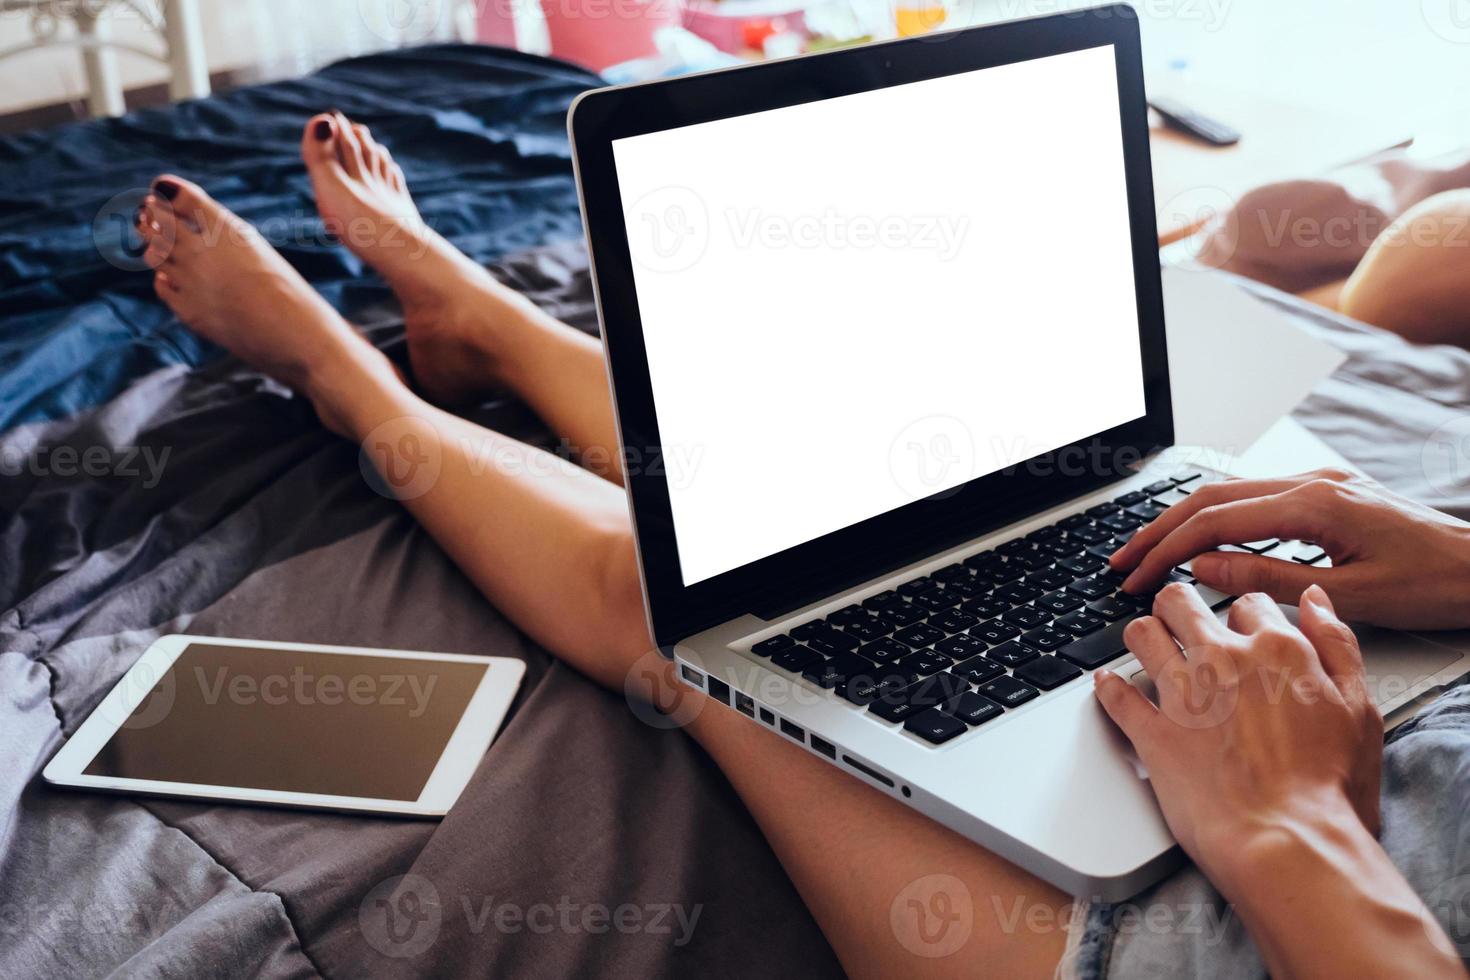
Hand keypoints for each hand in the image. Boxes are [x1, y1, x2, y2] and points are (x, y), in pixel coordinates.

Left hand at [1094, 583, 1383, 885]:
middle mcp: (1225, 661)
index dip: (1242, 616)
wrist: (1290, 841)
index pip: (1247, 605)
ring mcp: (1183, 695)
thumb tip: (1315, 600)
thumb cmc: (1330, 789)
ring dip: (1141, 637)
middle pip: (1182, 604)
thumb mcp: (1360, 707)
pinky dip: (1108, 688)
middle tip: (1178, 623)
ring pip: (1142, 635)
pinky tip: (1109, 686)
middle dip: (1177, 608)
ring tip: (1146, 646)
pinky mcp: (1154, 733)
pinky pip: (1116, 696)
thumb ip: (1337, 645)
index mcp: (1278, 651)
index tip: (1238, 630)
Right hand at [1110, 468, 1469, 629]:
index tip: (1134, 577)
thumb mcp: (1350, 596)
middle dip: (1158, 530)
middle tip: (1122, 563)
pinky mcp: (1328, 494)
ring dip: (1182, 521)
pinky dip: (1216, 518)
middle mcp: (1311, 483)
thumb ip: (1270, 579)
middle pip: (1210, 497)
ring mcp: (1319, 484)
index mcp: (1313, 504)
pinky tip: (1201, 541)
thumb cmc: (1434, 585)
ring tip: (1149, 552)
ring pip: (1229, 493)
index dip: (1166, 550)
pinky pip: (1255, 498)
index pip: (1214, 521)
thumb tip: (1205, 567)